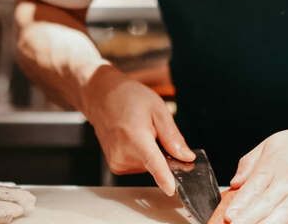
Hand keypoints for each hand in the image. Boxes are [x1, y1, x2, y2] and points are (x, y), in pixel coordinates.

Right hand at [81, 66, 193, 195]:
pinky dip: (142, 156)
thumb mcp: (157, 109)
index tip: (171, 190)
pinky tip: (133, 139)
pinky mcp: (116, 166)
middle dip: (162, 152)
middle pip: (156, 165)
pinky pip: (139, 166)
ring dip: (151, 153)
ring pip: (148, 166)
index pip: (152, 162)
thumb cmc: (127, 98)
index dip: (163, 178)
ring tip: (139, 132)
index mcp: (135, 136)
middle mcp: (122, 153)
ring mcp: (117, 162)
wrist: (102, 97)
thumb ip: (172, 136)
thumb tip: (186, 156)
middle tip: (153, 131)